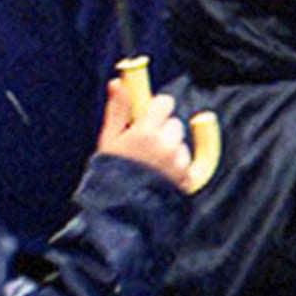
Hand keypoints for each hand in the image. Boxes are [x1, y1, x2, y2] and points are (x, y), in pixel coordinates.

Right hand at [98, 64, 198, 192]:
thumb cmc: (109, 176)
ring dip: (170, 151)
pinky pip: (187, 164)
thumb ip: (117, 110)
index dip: (156, 108)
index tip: (147, 116)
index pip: (164, 102)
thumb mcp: (108, 140)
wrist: (119, 212)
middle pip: (174, 123)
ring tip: (150, 167)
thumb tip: (118, 83)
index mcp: (146, 132)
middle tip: (144, 147)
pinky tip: (159, 177)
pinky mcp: (187, 179)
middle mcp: (166, 145)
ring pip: (180, 145)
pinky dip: (177, 169)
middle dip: (162, 131)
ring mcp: (178, 163)